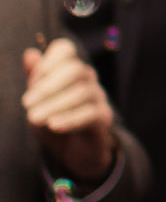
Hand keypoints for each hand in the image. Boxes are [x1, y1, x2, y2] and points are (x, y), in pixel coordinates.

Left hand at [22, 40, 116, 183]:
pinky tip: (53, 125)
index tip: (34, 79)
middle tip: (27, 103)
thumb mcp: (37, 102)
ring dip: (55, 105)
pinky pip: (91, 113)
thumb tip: (30, 54)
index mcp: (68, 68)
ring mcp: (98, 97)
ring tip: (34, 118)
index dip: (50, 60)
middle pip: (75, 70)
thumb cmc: (52, 120)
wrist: (71, 152)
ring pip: (82, 92)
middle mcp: (87, 78)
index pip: (65, 50)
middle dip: (48, 86)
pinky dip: (70, 119)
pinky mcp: (104, 117)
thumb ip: (34, 79)